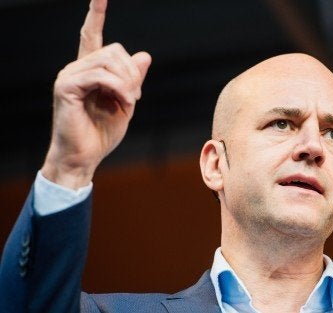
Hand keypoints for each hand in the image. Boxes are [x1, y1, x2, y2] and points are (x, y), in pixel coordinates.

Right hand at [41, 0, 150, 188]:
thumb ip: (133, 79)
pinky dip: (120, 89)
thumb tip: (144, 54)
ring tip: (130, 102)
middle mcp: (76, 68)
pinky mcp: (66, 86)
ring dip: (129, 83)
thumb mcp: (126, 102)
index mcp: (89, 70)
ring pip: (110, 60)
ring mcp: (68, 75)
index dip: (95, 14)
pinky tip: (124, 104)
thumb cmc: (102, 133)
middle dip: (134, 73)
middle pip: (115, 50)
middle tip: (136, 97)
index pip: (91, 35)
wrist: (84, 157)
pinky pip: (102, 76)